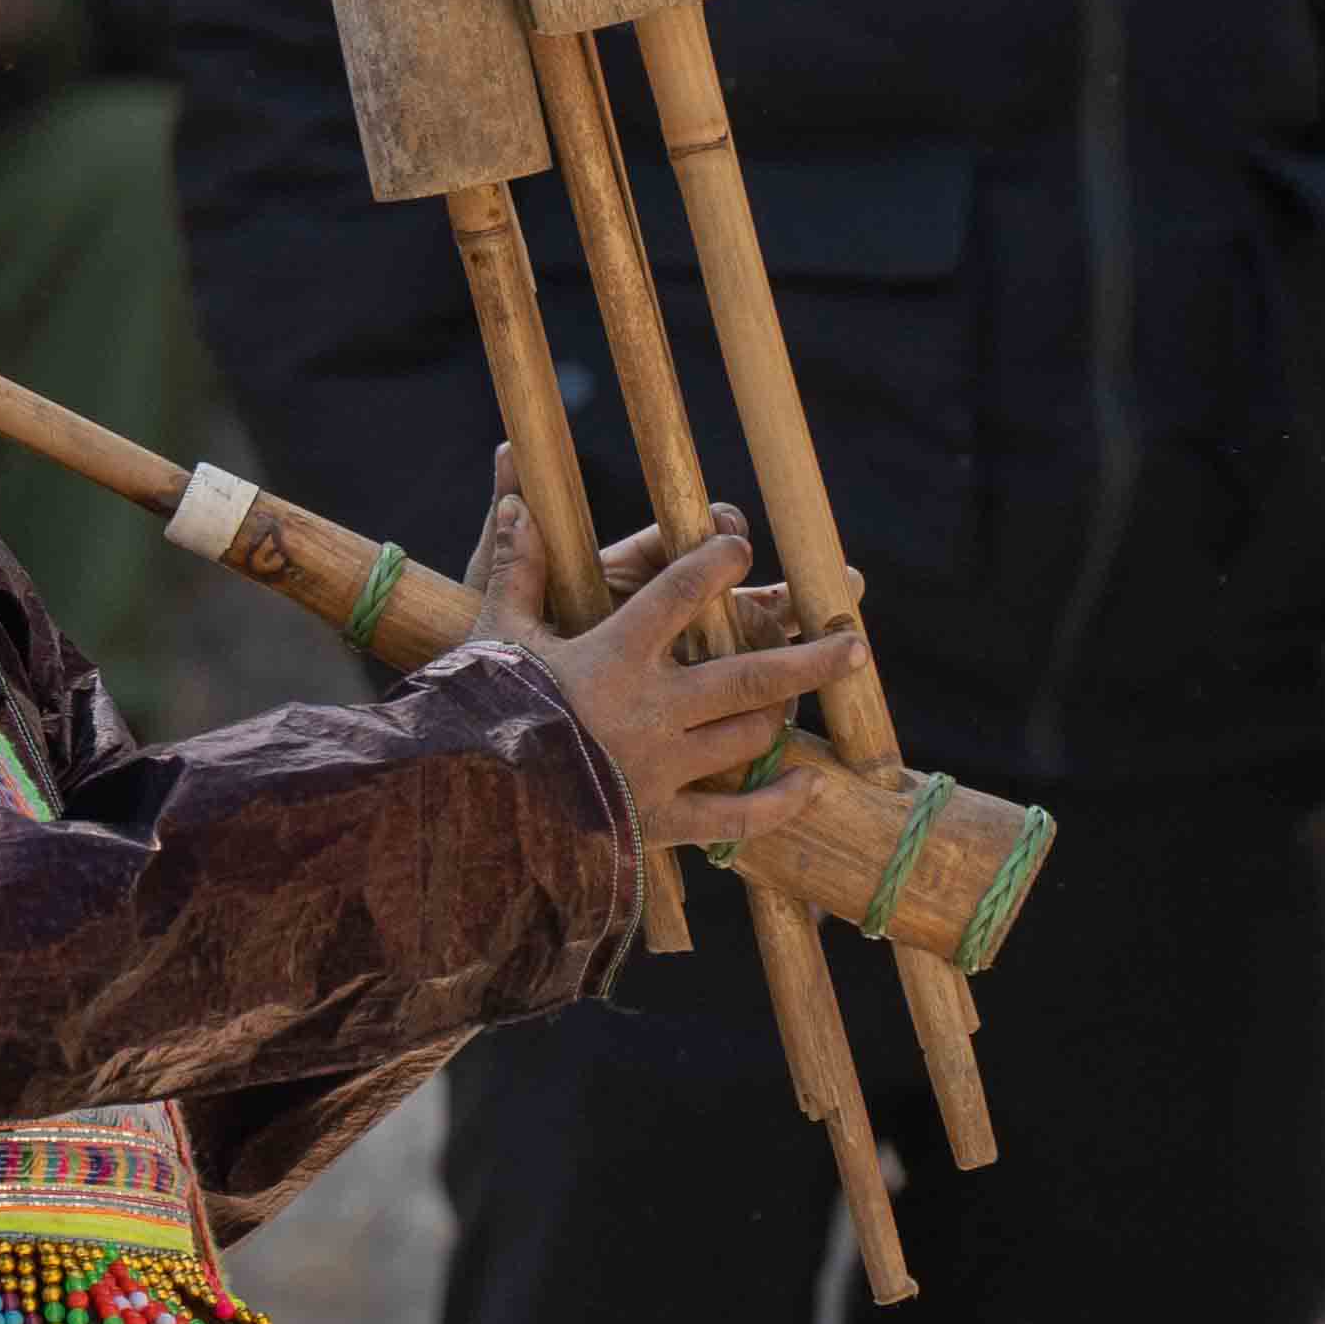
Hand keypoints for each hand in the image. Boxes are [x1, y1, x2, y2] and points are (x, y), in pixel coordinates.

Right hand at [471, 466, 860, 861]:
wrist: (469, 807)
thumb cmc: (476, 713)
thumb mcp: (492, 636)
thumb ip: (515, 571)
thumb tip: (514, 502)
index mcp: (615, 654)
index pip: (682, 593)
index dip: (718, 562)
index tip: (741, 547)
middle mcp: (652, 708)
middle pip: (750, 674)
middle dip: (809, 657)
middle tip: (855, 641)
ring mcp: (662, 767)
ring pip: (748, 736)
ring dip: (779, 716)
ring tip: (801, 702)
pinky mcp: (659, 821)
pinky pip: (734, 817)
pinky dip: (778, 804)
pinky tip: (809, 785)